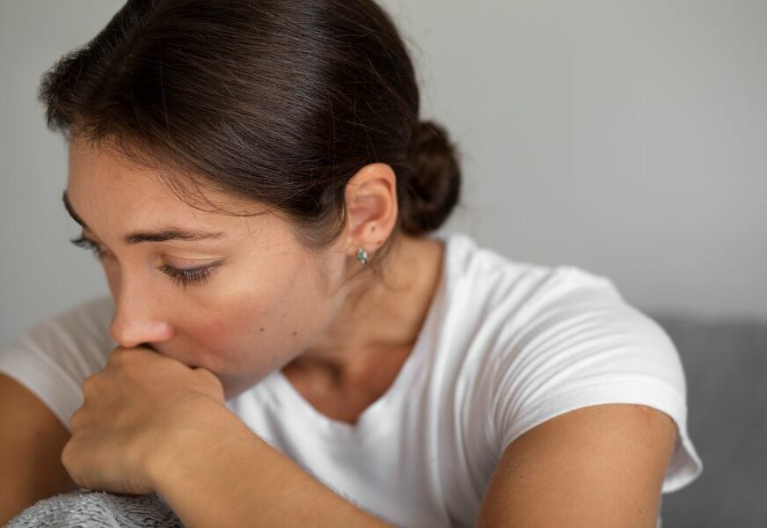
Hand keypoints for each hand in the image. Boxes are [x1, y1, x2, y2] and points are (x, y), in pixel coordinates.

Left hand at [63, 345, 227, 493]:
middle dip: (121, 412)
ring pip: (92, 431)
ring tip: (141, 455)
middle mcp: (97, 383)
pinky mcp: (73, 453)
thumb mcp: (204, 377)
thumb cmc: (198, 410)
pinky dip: (102, 468)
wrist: (183, 447)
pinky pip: (84, 461)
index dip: (143, 387)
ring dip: (110, 440)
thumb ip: (184, 374)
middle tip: (150, 429)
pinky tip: (129, 472)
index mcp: (126, 359)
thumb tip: (188, 380)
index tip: (159, 403)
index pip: (126, 367)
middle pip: (103, 396)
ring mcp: (81, 419)